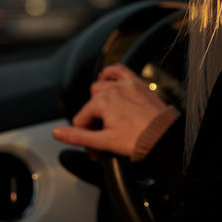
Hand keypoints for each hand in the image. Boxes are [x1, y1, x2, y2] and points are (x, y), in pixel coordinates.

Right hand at [53, 63, 171, 157]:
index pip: (81, 119)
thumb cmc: (138, 140)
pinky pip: (120, 70)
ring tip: (106, 118)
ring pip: (102, 86)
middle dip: (93, 121)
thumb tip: (57, 133)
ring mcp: (126, 84)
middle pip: (91, 104)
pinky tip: (108, 80)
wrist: (164, 137)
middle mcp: (113, 88)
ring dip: (100, 100)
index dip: (85, 136)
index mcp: (102, 102)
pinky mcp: (138, 83)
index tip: (96, 151)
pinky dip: (111, 73)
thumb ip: (78, 136)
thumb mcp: (104, 142)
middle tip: (103, 138)